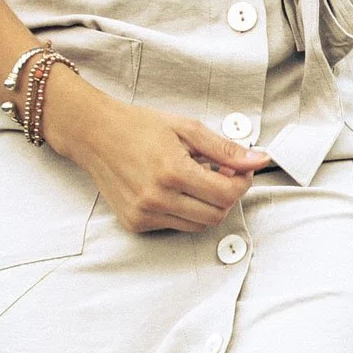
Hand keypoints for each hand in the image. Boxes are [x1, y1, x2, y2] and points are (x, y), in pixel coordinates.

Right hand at [43, 71, 270, 232]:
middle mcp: (157, 198)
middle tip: (221, 173)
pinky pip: (175, 226)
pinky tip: (174, 189)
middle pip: (216, 214)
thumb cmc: (137, 126)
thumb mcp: (186, 129)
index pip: (227, 193)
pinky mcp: (135, 223)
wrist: (94, 134)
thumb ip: (225, 149)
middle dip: (226, 195)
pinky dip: (183, 211)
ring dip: (206, 205)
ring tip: (195, 179)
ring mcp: (144, 214)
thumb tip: (259, 160)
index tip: (239, 170)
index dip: (242, 182)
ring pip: (198, 225)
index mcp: (173, 171)